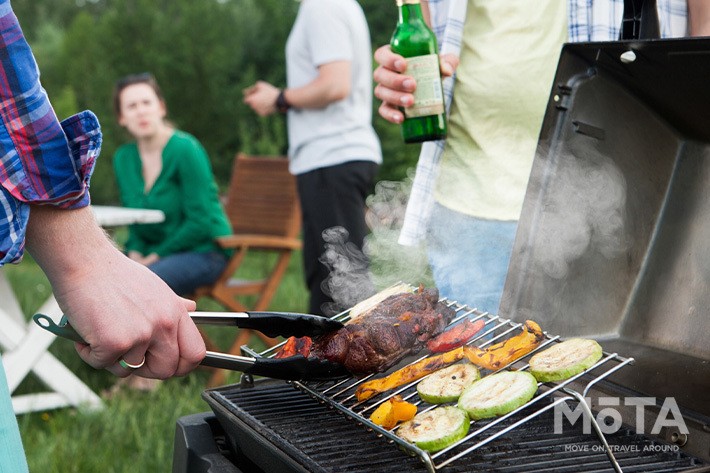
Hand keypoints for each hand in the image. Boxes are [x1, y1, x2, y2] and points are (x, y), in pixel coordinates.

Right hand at [58, 250, 202, 378]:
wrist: (84, 261)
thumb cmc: (114, 274)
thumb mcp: (155, 286)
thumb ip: (173, 304)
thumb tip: (192, 308)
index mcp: (176, 312)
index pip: (195, 354)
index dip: (181, 366)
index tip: (164, 365)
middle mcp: (164, 324)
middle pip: (166, 370)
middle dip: (144, 370)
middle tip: (125, 355)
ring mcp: (141, 334)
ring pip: (129, 370)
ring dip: (111, 359)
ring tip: (101, 333)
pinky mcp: (114, 342)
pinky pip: (102, 364)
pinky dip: (89, 353)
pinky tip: (85, 332)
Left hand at [243, 80, 279, 116]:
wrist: (279, 100)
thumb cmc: (269, 91)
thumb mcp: (260, 85)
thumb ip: (251, 88)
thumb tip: (244, 92)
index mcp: (251, 99)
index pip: (246, 99)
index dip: (250, 96)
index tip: (256, 94)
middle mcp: (253, 107)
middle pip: (251, 104)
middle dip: (255, 100)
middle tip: (263, 96)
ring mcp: (258, 111)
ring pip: (256, 107)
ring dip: (259, 104)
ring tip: (266, 100)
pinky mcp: (263, 114)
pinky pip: (261, 111)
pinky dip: (263, 108)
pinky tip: (268, 104)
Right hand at [373, 45, 458, 123]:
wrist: (432, 85)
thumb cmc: (432, 67)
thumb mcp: (441, 62)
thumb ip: (447, 61)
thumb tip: (447, 71)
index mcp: (392, 56)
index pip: (382, 55)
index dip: (389, 59)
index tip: (403, 64)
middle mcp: (385, 72)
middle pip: (380, 74)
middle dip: (395, 80)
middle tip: (413, 85)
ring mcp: (385, 89)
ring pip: (381, 92)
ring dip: (394, 97)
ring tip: (411, 101)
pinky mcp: (388, 105)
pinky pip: (384, 110)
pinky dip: (390, 115)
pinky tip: (401, 118)